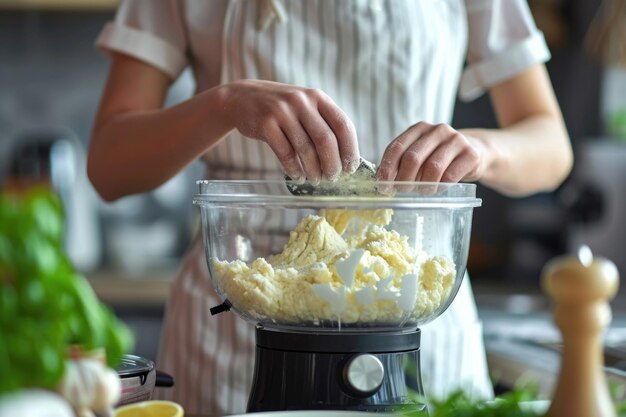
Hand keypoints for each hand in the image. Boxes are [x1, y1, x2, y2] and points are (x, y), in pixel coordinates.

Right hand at [221, 79, 359, 182]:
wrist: (243, 98)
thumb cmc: (282, 109)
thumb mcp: (305, 107)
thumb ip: (324, 124)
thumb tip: (346, 158)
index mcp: (318, 97)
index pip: (343, 125)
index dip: (350, 150)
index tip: (350, 168)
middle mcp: (302, 101)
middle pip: (326, 140)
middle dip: (332, 164)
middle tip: (333, 178)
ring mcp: (282, 112)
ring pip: (305, 149)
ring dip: (314, 170)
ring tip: (316, 180)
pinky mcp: (265, 124)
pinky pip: (285, 153)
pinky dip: (294, 169)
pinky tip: (298, 176)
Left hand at [377, 122, 486, 182]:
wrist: (475, 152)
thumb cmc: (440, 157)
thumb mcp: (420, 154)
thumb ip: (402, 162)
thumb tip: (382, 181)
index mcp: (419, 129)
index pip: (397, 147)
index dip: (387, 168)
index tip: (383, 185)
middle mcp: (437, 130)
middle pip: (412, 158)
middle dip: (404, 179)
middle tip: (402, 191)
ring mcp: (456, 140)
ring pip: (432, 168)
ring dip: (423, 186)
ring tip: (422, 191)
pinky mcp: (471, 154)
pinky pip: (450, 176)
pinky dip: (440, 187)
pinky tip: (438, 189)